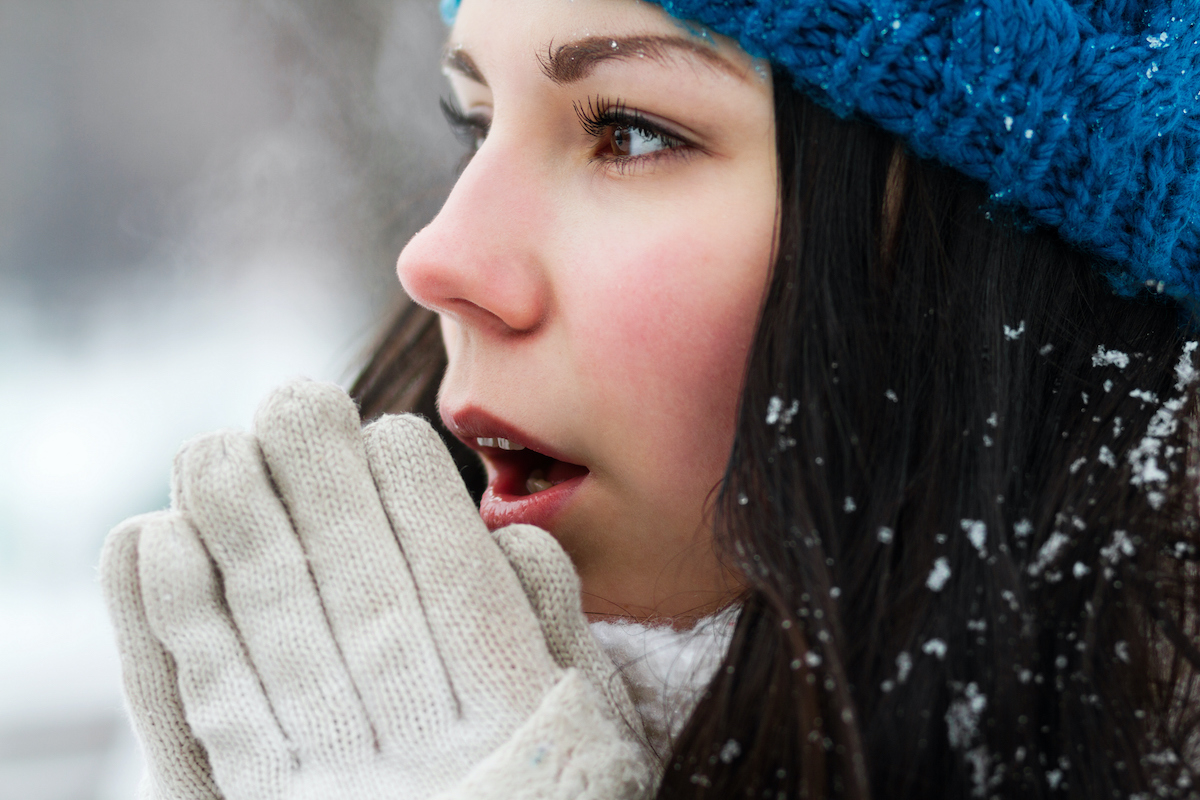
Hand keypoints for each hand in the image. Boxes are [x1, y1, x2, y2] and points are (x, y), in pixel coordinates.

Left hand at [101, 380, 650, 799]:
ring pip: (277, 624)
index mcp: (509, 701)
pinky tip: (160, 541)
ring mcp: (337, 764)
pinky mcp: (265, 797)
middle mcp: (420, 728)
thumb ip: (553, 622)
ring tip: (213, 448)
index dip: (412, 488)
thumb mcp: (584, 711)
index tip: (387, 433)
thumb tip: (500, 532)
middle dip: (318, 479)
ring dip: (236, 527)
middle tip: (293, 397)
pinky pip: (213, 699)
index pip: (452, 568)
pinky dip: (180, 618)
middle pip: (354, 579)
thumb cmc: (543, 784)